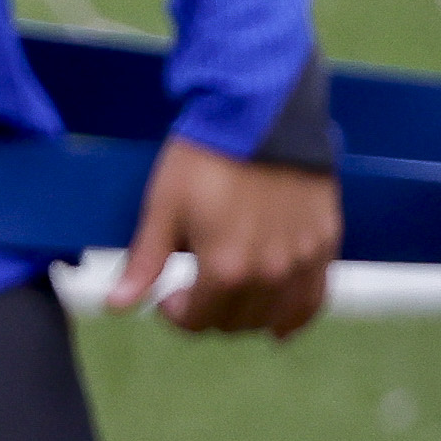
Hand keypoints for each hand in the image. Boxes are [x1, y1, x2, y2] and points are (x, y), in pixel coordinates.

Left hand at [110, 136, 341, 336]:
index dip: (176, 314)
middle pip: (235, 323)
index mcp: (224, 269)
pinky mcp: (324, 245)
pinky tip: (280, 326)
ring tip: (234, 296)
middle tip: (198, 290)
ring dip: (248, 317)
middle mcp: (267, 274)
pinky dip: (295, 317)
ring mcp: (301, 262)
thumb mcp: (164, 206)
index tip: (169, 296)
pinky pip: (313, 300)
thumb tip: (117, 305)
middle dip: (210, 313)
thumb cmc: (206, 156)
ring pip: (273, 318)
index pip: (197, 321)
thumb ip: (145, 262)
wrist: (262, 113)